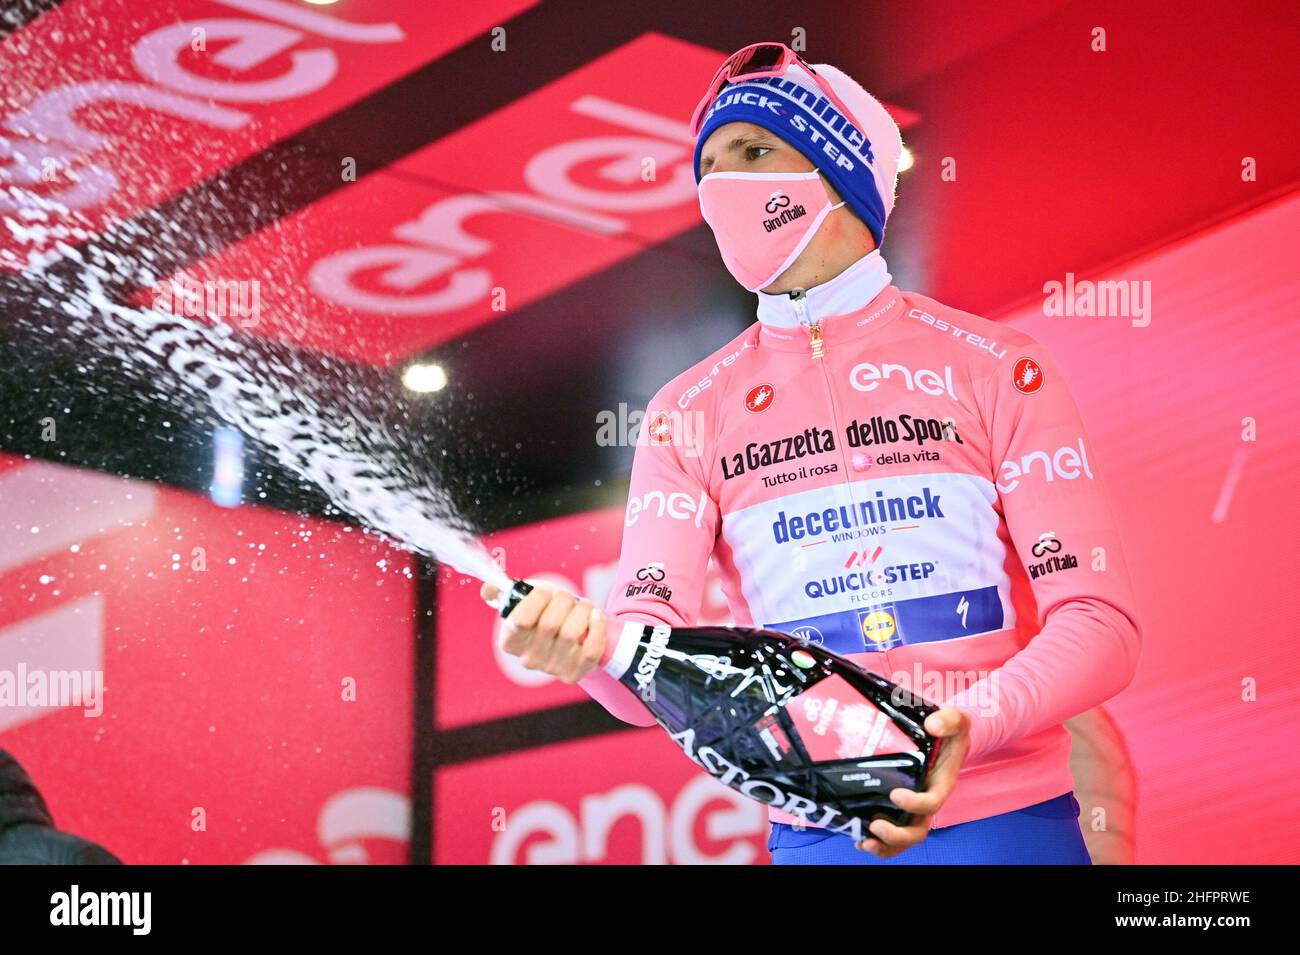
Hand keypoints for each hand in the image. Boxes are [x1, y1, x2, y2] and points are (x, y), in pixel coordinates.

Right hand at [481, 580, 607, 683]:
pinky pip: (591, 650)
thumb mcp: (524, 600)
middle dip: (563, 600)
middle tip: (566, 597)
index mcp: (510, 640)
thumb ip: (504, 593)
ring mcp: (551, 669)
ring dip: (582, 610)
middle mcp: (528, 659)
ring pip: (571, 633)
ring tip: (582, 605)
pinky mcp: (574, 673)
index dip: (537, 599)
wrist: (570, 636)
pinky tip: (595, 616)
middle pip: (550, 623)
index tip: (545, 593)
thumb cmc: (544, 612)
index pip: (521, 619)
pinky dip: (597, 627)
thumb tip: (488, 590)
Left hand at [855, 706, 970, 857]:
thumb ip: (949, 720)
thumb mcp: (956, 719)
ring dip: (885, 845)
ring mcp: (912, 806)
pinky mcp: (898, 805)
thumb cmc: (949, 730)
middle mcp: (926, 800)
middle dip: (897, 835)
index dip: (915, 804)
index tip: (895, 795)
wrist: (943, 734)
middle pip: (917, 830)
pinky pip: (892, 829)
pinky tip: (857, 838)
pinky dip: (877, 839)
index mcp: (940, 784)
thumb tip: (932, 725)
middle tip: (876, 826)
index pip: (932, 803)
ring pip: (903, 836)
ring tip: (863, 842)